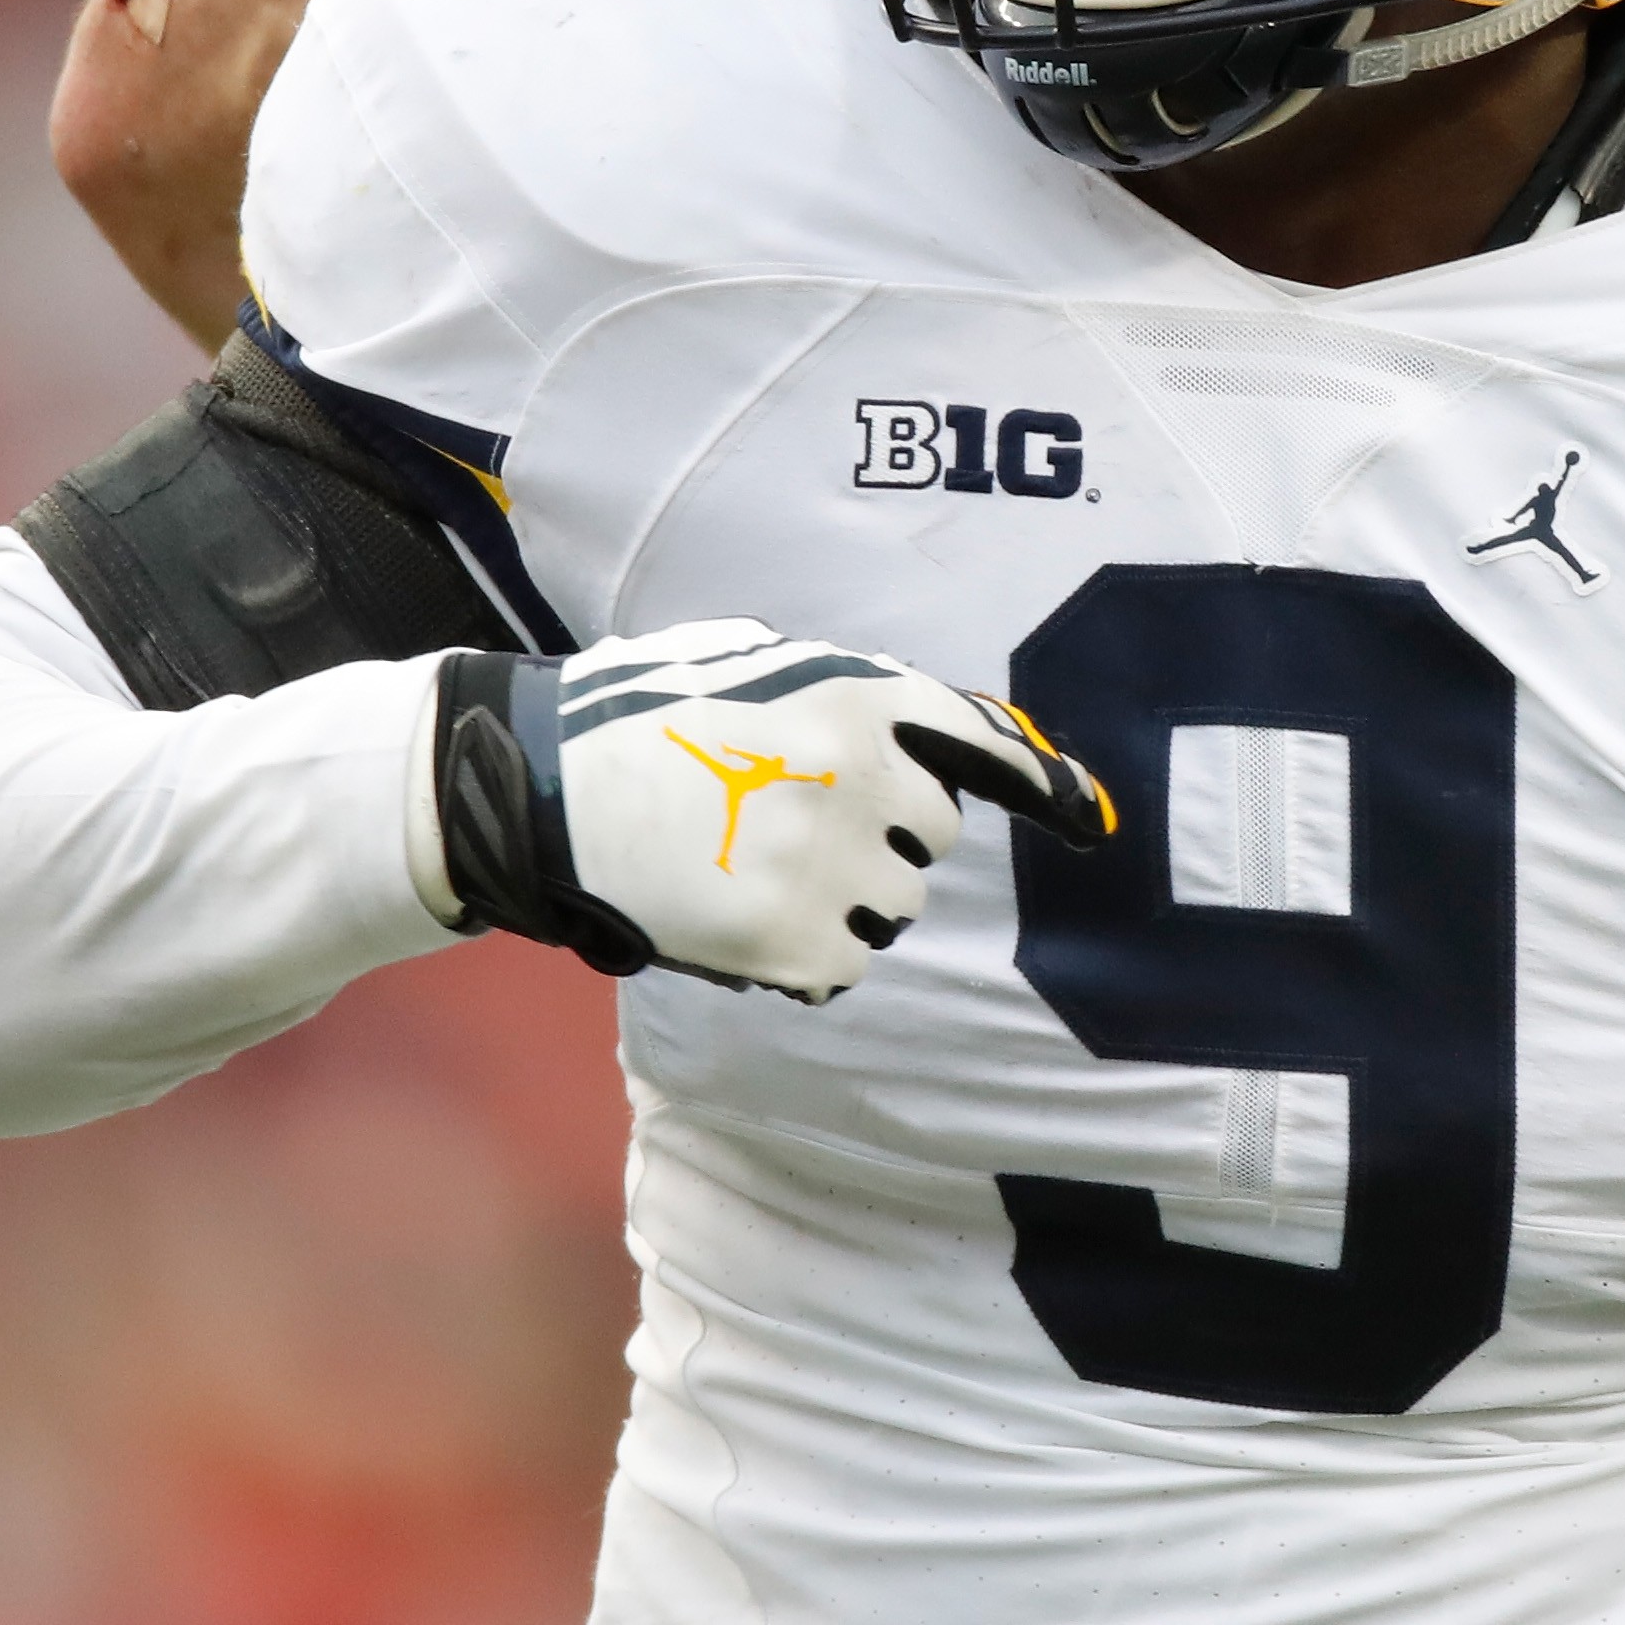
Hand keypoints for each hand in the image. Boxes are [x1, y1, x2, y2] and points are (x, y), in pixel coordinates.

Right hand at [432, 619, 1112, 1000]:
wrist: (538, 791)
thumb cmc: (640, 717)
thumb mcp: (753, 661)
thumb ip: (853, 691)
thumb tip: (951, 727)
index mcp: (856, 697)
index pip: (980, 741)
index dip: (1040, 779)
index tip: (1087, 814)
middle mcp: (864, 779)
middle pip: (933, 833)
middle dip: (883, 834)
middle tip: (791, 823)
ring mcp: (833, 866)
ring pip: (894, 905)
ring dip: (845, 897)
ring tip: (753, 866)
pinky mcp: (797, 945)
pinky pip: (843, 964)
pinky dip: (804, 956)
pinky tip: (737, 916)